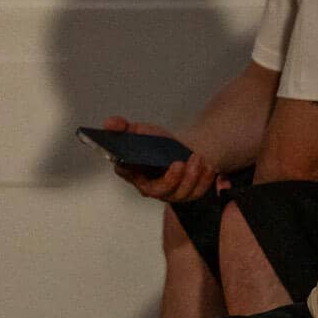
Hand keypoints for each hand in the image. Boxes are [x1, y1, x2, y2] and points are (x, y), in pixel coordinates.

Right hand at [100, 115, 218, 203]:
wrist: (178, 149)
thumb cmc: (156, 142)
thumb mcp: (139, 130)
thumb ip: (122, 126)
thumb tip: (109, 123)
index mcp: (130, 171)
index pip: (125, 171)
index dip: (129, 169)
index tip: (137, 160)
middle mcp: (147, 187)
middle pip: (157, 191)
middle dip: (171, 179)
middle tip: (180, 162)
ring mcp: (168, 194)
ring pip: (179, 193)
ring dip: (191, 177)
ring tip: (197, 158)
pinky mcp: (186, 195)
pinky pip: (196, 192)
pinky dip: (204, 180)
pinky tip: (209, 167)